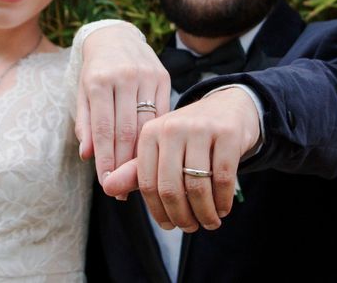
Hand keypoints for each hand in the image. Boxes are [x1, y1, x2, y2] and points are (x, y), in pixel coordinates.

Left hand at [75, 23, 170, 185]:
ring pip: (146, 125)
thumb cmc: (95, 70)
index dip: (105, 160)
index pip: (103, 129)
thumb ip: (85, 122)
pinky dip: (155, 137)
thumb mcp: (83, 92)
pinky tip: (151, 155)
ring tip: (134, 179)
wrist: (117, 37)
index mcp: (100, 80)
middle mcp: (125, 76)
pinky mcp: (163, 77)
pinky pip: (162, 114)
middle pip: (126, 130)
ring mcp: (147, 76)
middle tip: (120, 190)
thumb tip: (86, 155)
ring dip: (140, 155)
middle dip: (122, 163)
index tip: (105, 183)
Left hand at [103, 87, 259, 231]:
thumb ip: (136, 171)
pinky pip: (223, 178)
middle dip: (182, 217)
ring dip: (205, 213)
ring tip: (210, 222)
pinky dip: (222, 201)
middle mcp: (172, 127)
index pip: (147, 183)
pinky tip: (223, 208)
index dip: (158, 212)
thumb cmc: (189, 136)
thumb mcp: (161, 150)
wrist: (228, 107)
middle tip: (190, 228)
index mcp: (150, 132)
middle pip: (171, 188)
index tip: (169, 226)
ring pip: (198, 186)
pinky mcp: (227, 133)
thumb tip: (107, 188)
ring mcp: (201, 128)